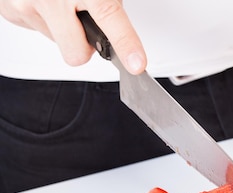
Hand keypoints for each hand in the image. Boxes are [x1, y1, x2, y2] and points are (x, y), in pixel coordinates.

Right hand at [0, 0, 145, 73]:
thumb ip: (108, 4)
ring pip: (57, 42)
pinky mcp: (11, 11)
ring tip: (60, 3)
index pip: (109, 17)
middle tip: (86, 25)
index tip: (136, 63)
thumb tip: (120, 30)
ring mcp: (26, 5)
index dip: (125, 43)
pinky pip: (38, 30)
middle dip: (84, 46)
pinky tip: (45, 3)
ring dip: (63, 28)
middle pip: (76, 53)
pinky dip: (45, 20)